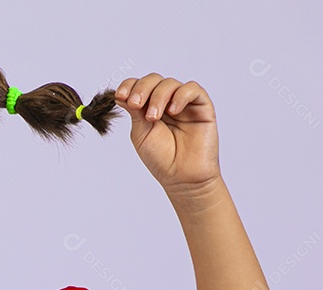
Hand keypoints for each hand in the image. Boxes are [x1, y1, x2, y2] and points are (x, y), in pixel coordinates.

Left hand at [114, 74, 219, 193]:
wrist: (182, 177)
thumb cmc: (161, 159)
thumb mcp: (141, 134)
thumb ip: (134, 113)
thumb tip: (122, 94)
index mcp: (149, 107)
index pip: (139, 86)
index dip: (129, 86)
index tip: (120, 96)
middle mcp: (166, 102)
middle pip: (154, 80)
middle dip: (142, 89)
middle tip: (136, 104)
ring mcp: (184, 103)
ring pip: (170, 83)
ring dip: (158, 96)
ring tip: (153, 117)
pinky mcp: (202, 107)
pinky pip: (193, 89)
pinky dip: (180, 96)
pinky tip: (173, 111)